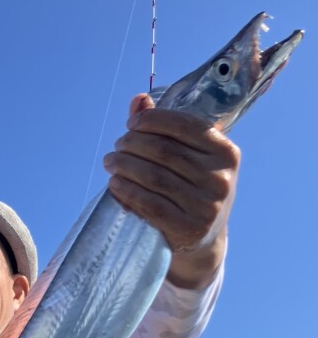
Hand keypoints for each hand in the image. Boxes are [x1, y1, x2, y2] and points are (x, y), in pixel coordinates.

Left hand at [103, 93, 239, 287]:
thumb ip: (165, 127)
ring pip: (154, 177)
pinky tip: (115, 184)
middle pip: (165, 151)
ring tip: (111, 163)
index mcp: (226, 153)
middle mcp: (220, 179)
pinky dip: (127, 192)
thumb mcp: (189, 156)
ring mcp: (207, 207)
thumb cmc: (192, 188)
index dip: (152, 120)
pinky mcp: (189, 229)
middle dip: (133, 144)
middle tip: (117, 146)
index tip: (131, 123)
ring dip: (125, 166)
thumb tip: (139, 99)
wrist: (203, 238)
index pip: (184, 126)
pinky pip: (150, 205)